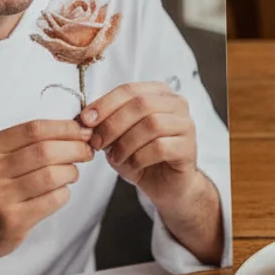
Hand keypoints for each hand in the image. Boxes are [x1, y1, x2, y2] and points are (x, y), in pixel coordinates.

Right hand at [0, 119, 94, 265]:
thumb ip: (24, 144)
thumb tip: (73, 130)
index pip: (34, 129)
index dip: (64, 128)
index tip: (82, 131)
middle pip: (46, 151)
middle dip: (75, 148)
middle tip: (86, 151)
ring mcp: (0, 198)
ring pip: (52, 175)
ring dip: (71, 172)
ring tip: (72, 173)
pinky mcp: (13, 221)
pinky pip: (53, 200)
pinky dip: (64, 193)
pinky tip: (60, 192)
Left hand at [81, 82, 199, 205]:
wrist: (165, 185)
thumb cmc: (142, 156)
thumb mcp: (118, 136)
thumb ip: (106, 123)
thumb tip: (86, 118)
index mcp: (158, 93)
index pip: (129, 90)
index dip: (105, 104)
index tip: (86, 120)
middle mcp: (176, 104)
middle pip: (141, 104)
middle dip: (113, 124)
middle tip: (98, 142)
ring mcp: (186, 125)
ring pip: (152, 124)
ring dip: (126, 142)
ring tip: (115, 157)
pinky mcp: (188, 148)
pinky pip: (161, 147)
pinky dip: (140, 157)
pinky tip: (132, 164)